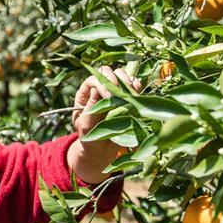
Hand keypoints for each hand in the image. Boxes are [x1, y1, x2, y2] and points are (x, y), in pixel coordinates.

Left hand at [67, 66, 141, 181]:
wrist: (102, 149)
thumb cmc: (89, 137)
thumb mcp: (86, 125)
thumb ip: (91, 108)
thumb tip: (96, 89)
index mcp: (86, 93)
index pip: (93, 79)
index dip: (101, 84)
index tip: (109, 96)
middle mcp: (100, 88)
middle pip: (107, 72)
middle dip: (115, 79)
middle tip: (121, 92)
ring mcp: (115, 91)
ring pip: (121, 75)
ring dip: (126, 81)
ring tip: (130, 93)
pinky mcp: (128, 97)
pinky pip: (134, 85)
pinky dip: (137, 86)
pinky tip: (137, 94)